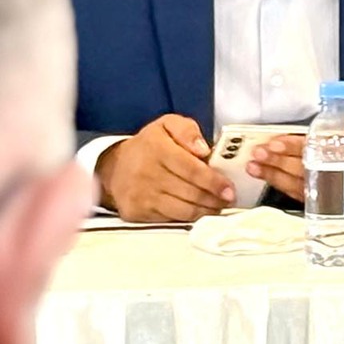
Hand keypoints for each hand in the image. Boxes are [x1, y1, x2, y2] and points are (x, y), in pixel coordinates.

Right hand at [96, 114, 232, 221]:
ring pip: (182, 210)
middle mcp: (147, 174)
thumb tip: (203, 149)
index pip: (191, 169)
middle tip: (229, 199)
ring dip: (205, 211)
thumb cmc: (148, 145)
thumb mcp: (167, 125)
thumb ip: (188, 130)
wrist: (114, 167)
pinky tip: (198, 211)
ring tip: (218, 207)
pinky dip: (188, 217)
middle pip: (190, 192)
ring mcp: (141, 196)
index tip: (229, 189)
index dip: (213, 182)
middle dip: (214, 198)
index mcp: (157, 148)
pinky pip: (170, 219)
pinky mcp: (136, 212)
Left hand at [249, 101, 343, 200]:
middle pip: (304, 169)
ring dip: (274, 175)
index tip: (278, 142)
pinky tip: (264, 175)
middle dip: (279, 161)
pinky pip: (298, 192)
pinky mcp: (322, 196)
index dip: (297, 147)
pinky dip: (279, 184)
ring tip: (254, 165)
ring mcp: (330, 189)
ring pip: (297, 184)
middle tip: (260, 152)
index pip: (320, 151)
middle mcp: (340, 175)